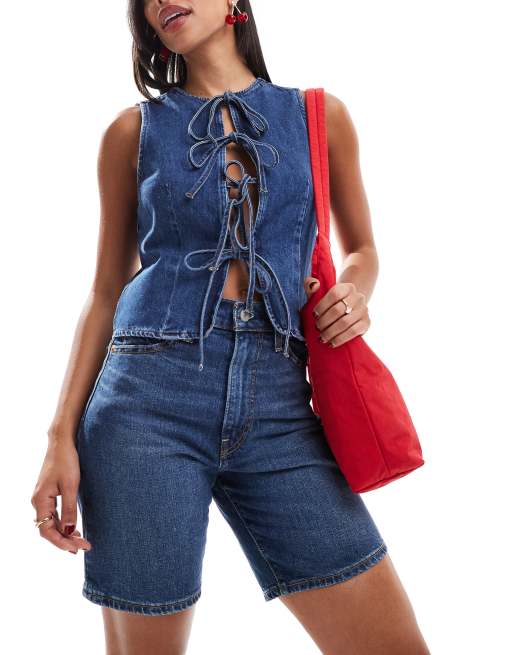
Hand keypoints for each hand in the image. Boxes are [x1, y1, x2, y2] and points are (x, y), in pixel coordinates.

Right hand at [31, 439, 91, 554]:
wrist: (62, 442)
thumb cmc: (66, 461)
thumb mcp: (71, 486)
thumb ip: (69, 509)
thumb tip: (69, 531)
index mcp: (40, 501)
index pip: (46, 530)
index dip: (61, 542)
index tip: (77, 549)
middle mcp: (38, 501)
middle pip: (48, 529)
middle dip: (65, 540)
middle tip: (84, 547)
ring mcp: (43, 498)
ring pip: (51, 523)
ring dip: (65, 533)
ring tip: (80, 541)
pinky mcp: (49, 493)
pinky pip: (54, 514)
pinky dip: (63, 523)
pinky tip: (73, 528)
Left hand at [304, 278, 369, 347]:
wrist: (350, 309)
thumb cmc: (330, 302)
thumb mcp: (320, 293)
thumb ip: (311, 286)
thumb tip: (313, 285)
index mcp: (346, 287)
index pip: (334, 294)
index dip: (322, 306)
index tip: (314, 315)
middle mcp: (358, 297)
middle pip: (338, 310)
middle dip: (324, 321)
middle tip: (317, 328)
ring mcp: (363, 310)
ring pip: (345, 322)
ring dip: (330, 332)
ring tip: (322, 337)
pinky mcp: (366, 323)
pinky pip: (353, 332)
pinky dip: (340, 338)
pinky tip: (331, 343)